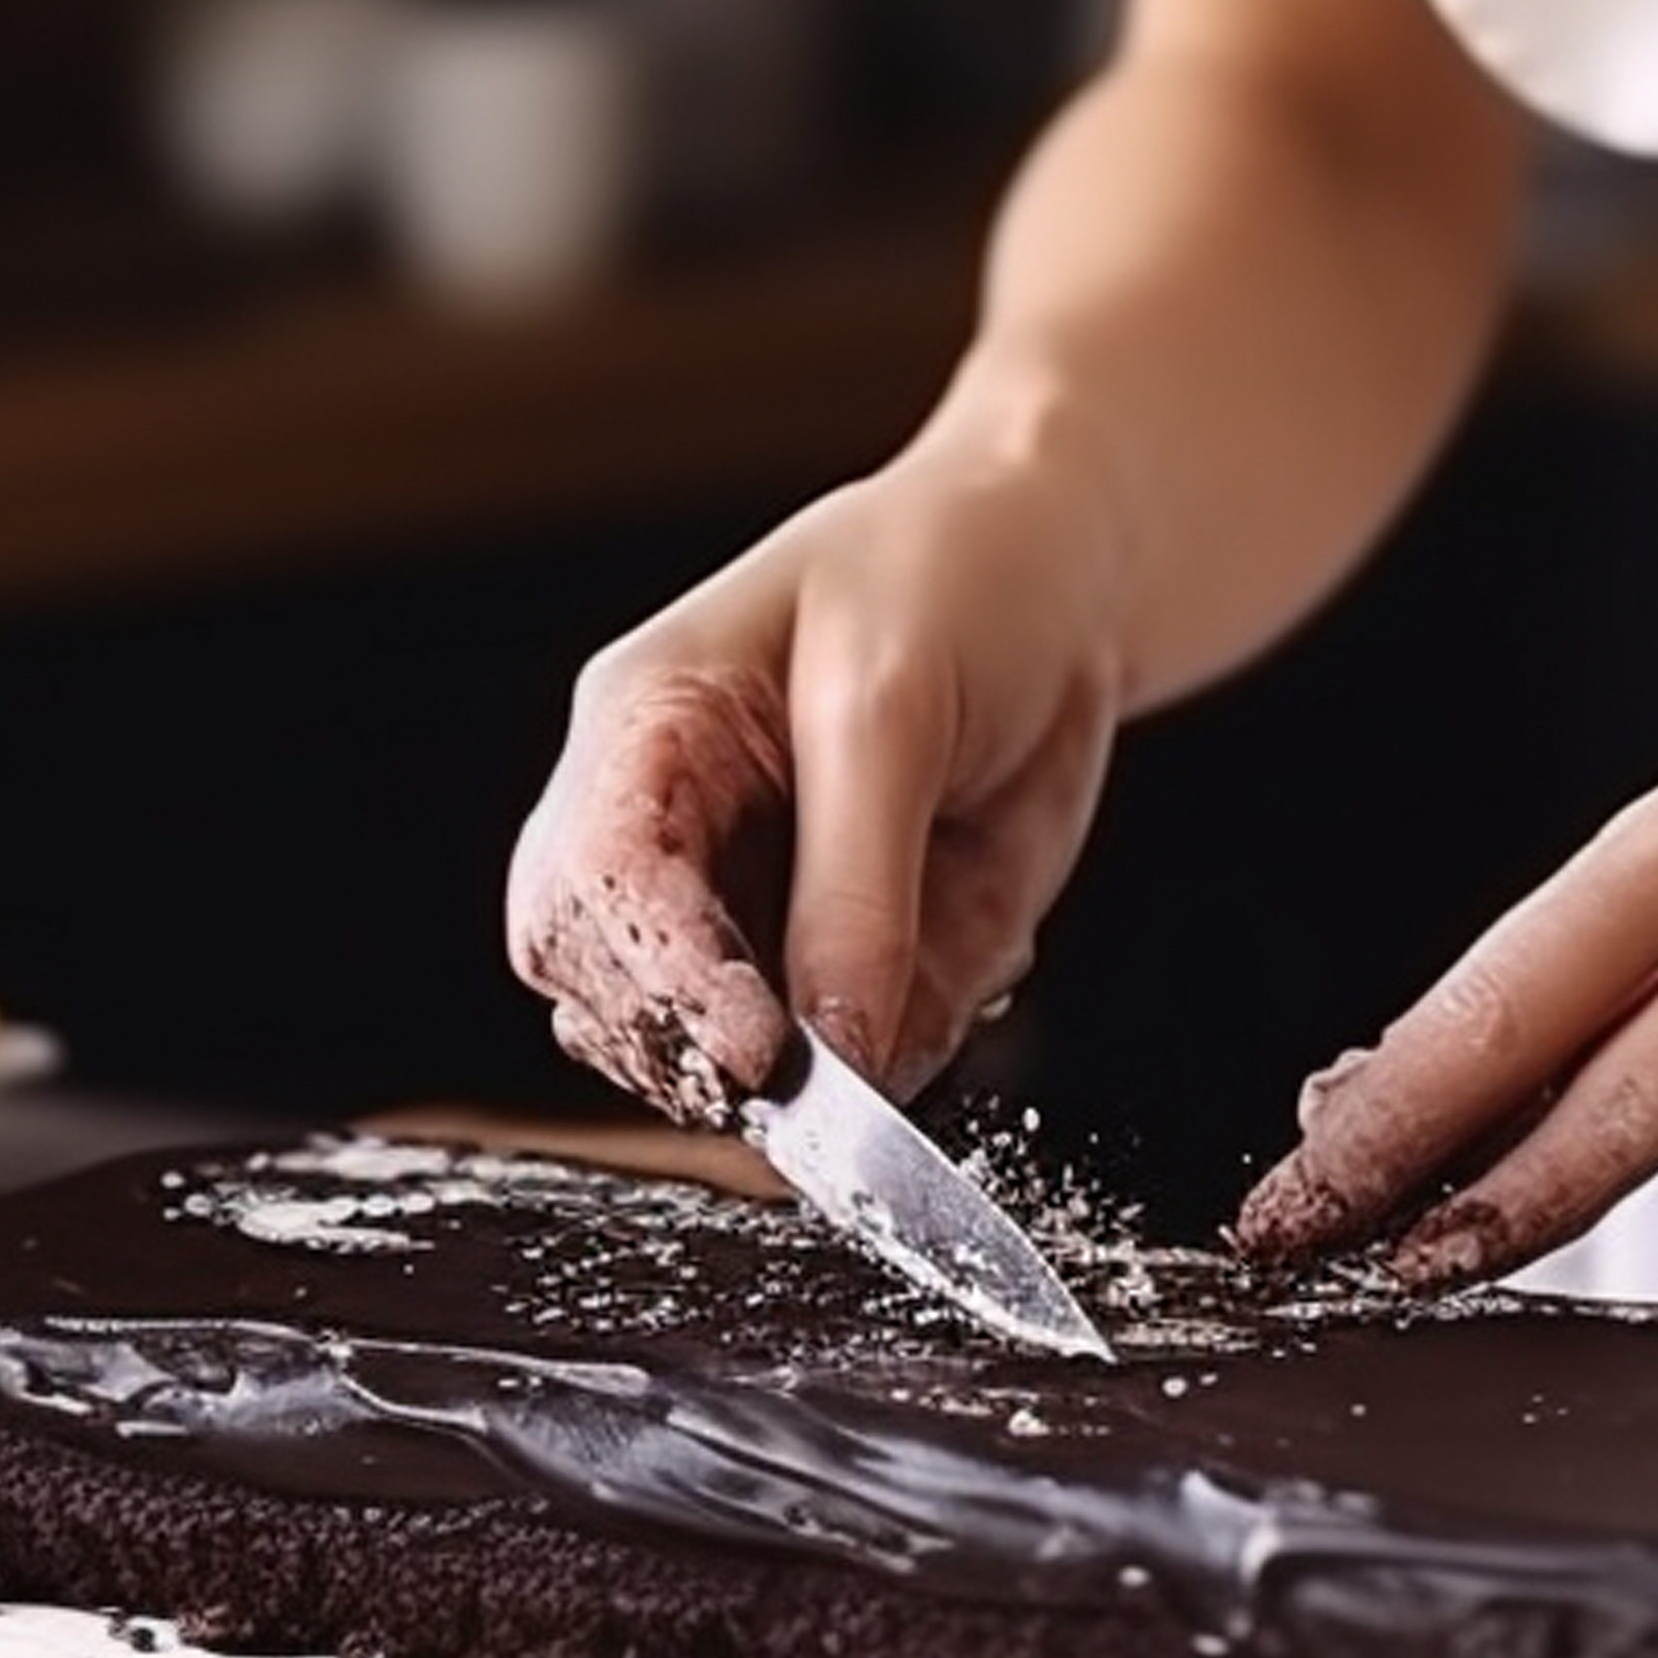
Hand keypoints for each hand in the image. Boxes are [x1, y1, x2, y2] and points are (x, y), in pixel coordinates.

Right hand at [502, 443, 1131, 1120]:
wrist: (1057, 577)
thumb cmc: (956, 578)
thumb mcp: (900, 707)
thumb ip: (861, 887)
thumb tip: (838, 1051)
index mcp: (646, 729)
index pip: (600, 882)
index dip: (666, 979)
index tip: (760, 1053)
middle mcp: (666, 830)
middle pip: (608, 989)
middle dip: (708, 1048)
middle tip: (833, 1079)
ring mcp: (736, 904)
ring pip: (704, 1051)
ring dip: (809, 1069)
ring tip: (930, 973)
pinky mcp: (815, 958)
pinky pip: (827, 1064)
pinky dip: (892, 1058)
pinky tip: (960, 966)